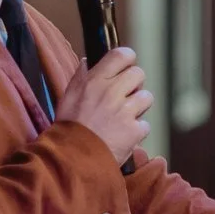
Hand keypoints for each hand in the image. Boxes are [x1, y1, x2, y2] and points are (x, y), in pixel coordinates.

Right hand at [57, 47, 152, 166]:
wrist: (71, 159)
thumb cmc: (67, 128)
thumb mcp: (67, 96)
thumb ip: (81, 77)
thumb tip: (89, 62)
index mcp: (95, 81)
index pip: (122, 54)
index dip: (127, 59)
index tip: (126, 66)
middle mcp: (112, 92)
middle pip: (139, 73)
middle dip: (134, 84)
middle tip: (125, 96)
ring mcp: (125, 112)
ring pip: (146, 97)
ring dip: (138, 107)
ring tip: (123, 117)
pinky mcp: (134, 130)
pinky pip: (145, 124)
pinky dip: (137, 130)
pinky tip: (123, 135)